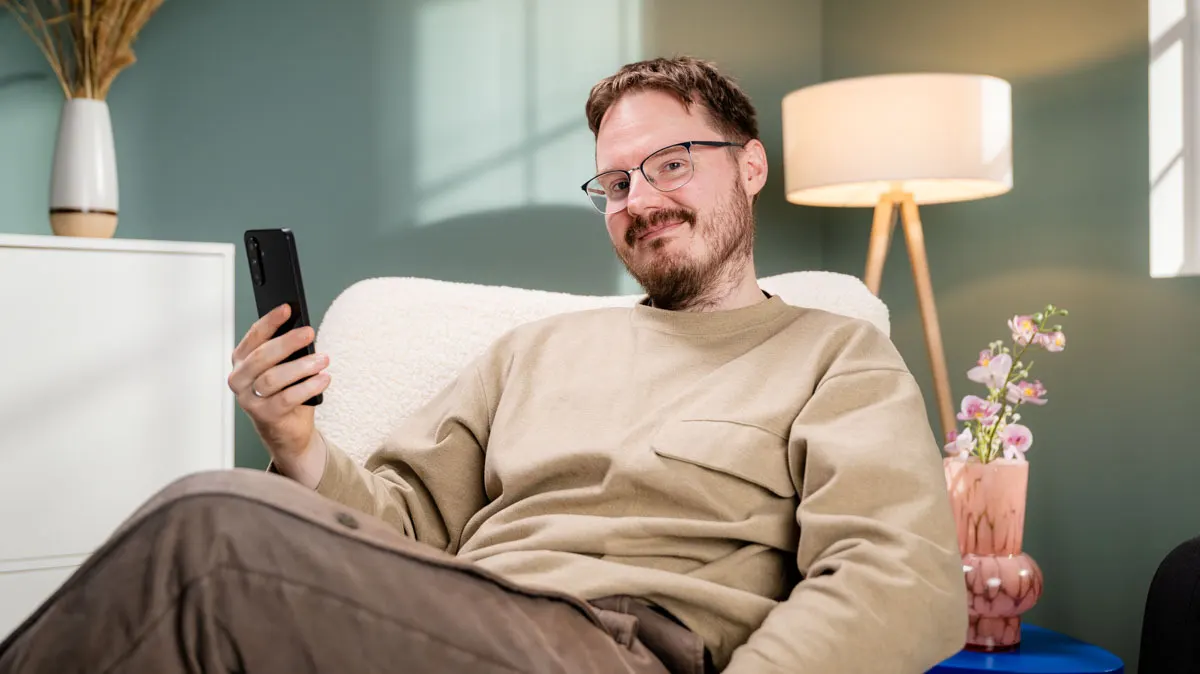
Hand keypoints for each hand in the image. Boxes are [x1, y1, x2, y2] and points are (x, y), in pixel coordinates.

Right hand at [228, 303, 331, 484]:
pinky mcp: (264, 416)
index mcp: (242, 360)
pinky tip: (324, 379)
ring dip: (301, 366)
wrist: (288, 431)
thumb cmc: (287, 391)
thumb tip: (303, 331)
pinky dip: (308, 387)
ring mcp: (248, 399)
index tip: (288, 308)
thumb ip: (287, 352)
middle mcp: (239, 379)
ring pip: (272, 378)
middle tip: (310, 332)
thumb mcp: (285, 367)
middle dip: (287, 342)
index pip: (254, 336)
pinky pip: (286, 399)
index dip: (270, 321)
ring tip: (323, 359)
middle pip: (262, 356)